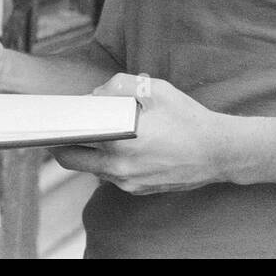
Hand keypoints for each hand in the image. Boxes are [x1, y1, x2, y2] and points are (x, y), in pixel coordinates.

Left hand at [49, 73, 227, 194]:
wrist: (218, 152)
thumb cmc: (187, 118)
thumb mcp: (156, 90)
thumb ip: (120, 85)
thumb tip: (97, 93)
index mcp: (119, 141)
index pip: (71, 140)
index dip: (60, 128)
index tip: (56, 118)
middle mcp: (119, 167)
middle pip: (72, 160)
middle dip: (67, 143)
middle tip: (73, 125)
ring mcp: (128, 182)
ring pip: (92, 169)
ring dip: (91, 152)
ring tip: (102, 131)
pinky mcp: (138, 190)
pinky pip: (112, 176)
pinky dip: (110, 161)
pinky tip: (126, 144)